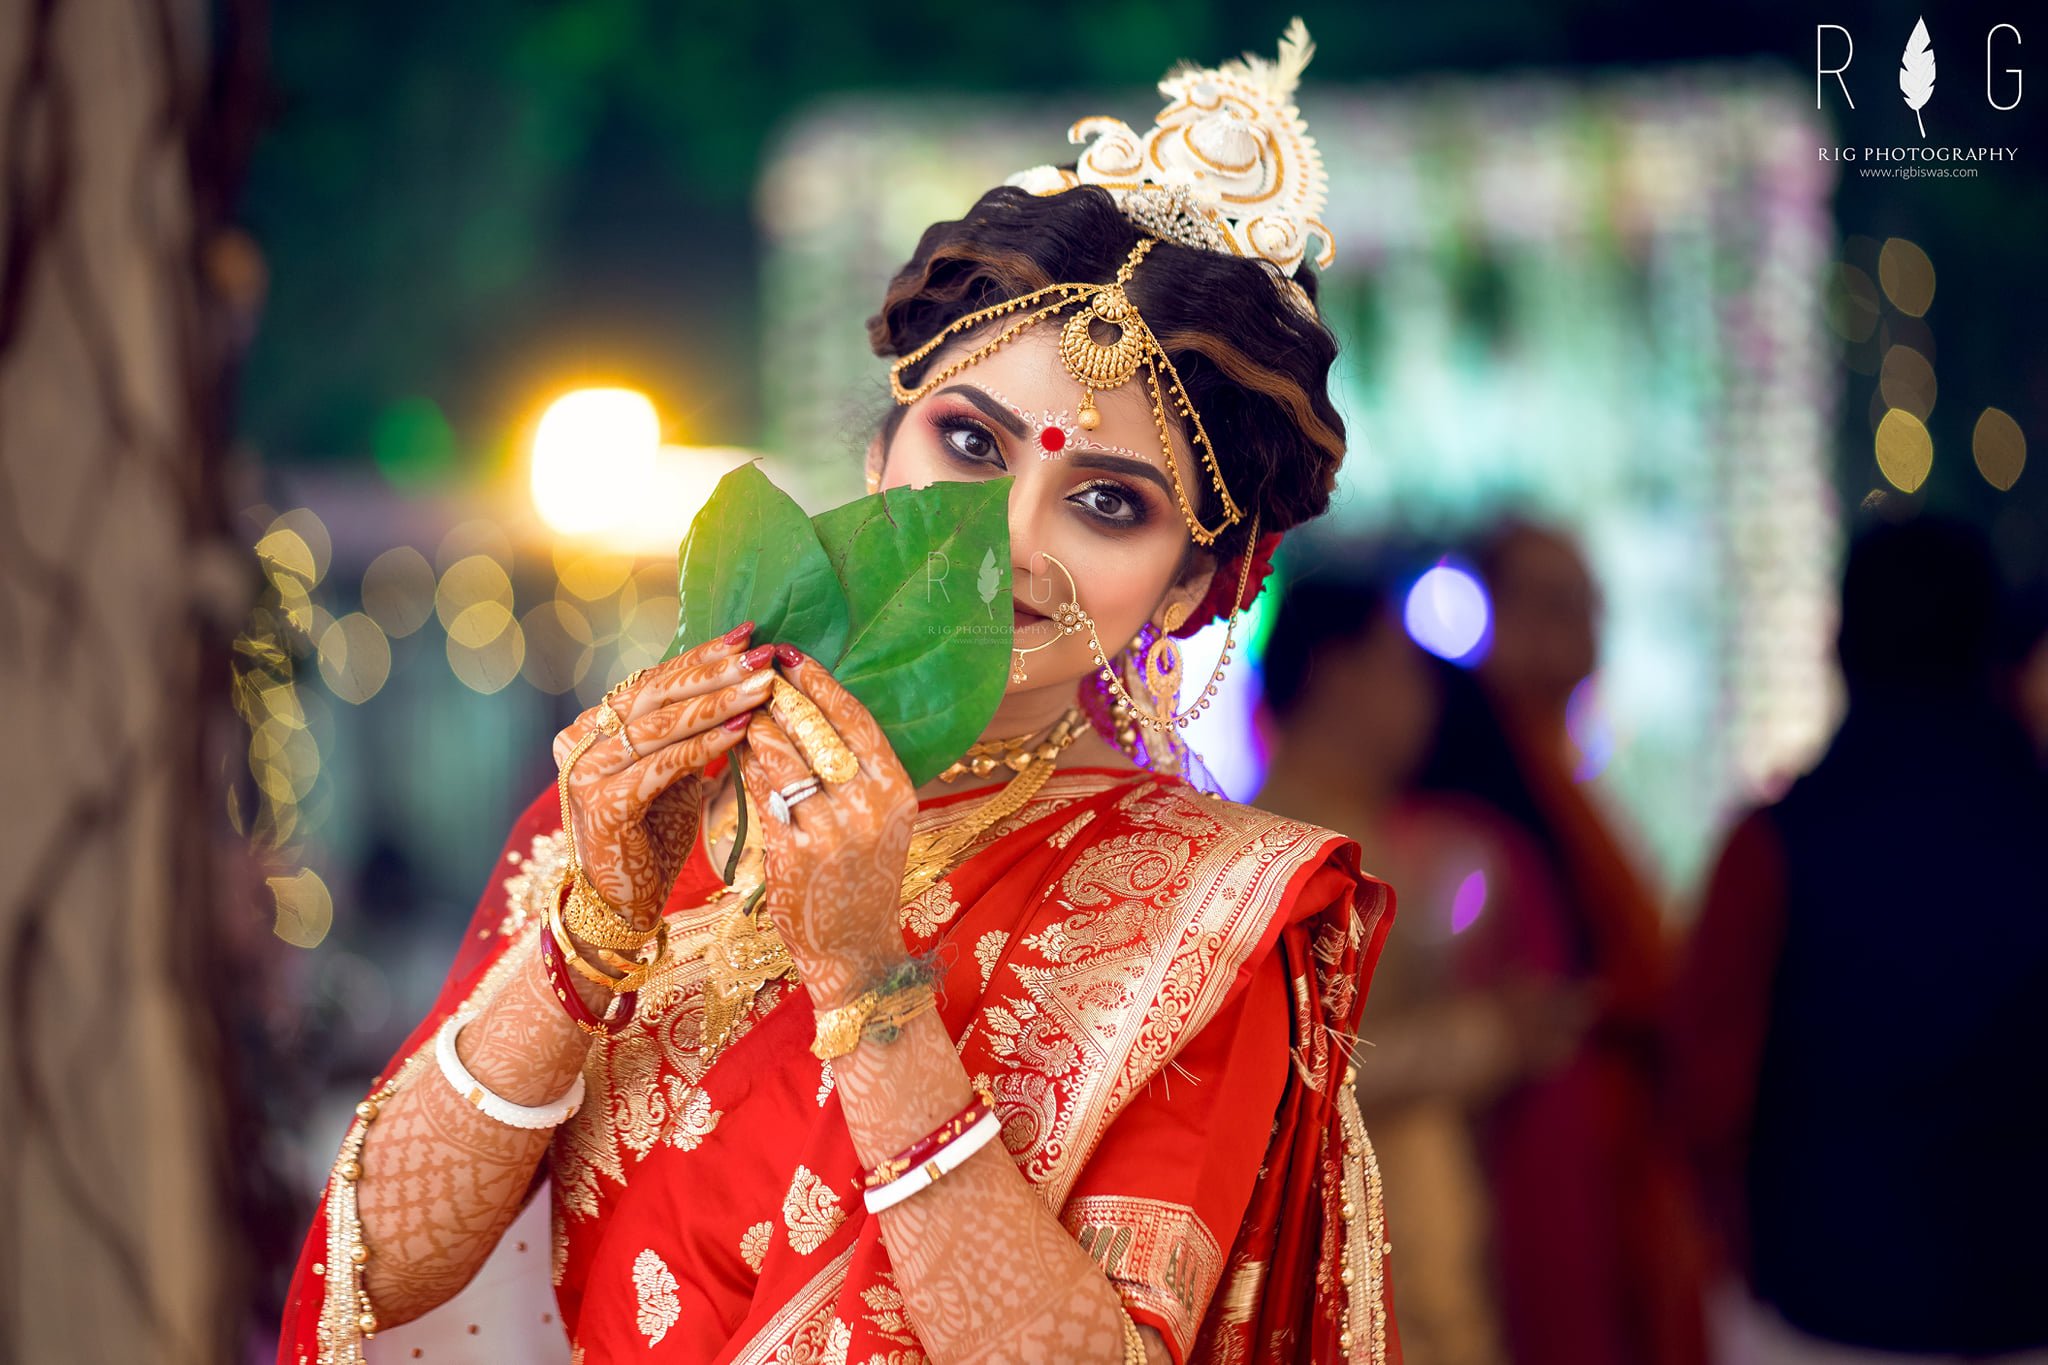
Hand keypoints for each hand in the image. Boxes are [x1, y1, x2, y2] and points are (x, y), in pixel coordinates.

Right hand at [553, 624, 775, 930]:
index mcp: (591, 727)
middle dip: (715, 673)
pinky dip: (706, 745)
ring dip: (719, 704)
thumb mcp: (672, 771)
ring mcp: (585, 774)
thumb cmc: (653, 834)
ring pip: (661, 726)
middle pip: (655, 695)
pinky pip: (664, 765)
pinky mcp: (604, 806)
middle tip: (762, 654)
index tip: (747, 634)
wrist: (623, 902)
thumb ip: (687, 730)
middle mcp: (579, 743)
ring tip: (763, 687)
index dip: (700, 656)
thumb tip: (740, 677)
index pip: (652, 680)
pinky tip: (743, 730)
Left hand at [734, 648, 917, 1007]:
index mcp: (897, 790)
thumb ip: (857, 770)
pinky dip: (745, 768)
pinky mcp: (795, 855)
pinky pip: (762, 795)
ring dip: (754, 728)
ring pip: (783, 758)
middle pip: (816, 730)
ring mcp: (833, 832)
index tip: (791, 653)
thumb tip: (809, 709)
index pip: (855, 718)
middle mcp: (870, 807)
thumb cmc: (862, 878)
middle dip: (779, 695)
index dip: (820, 681)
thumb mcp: (879, 821)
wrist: (855, 951)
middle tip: (750, 670)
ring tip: (736, 710)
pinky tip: (732, 753)